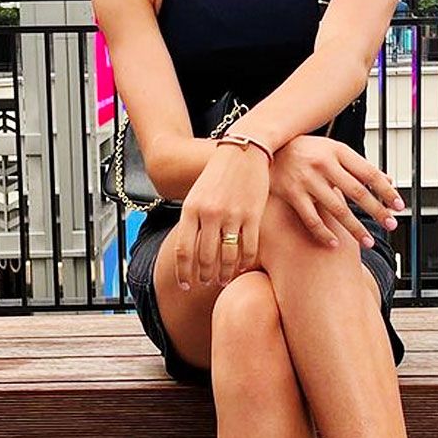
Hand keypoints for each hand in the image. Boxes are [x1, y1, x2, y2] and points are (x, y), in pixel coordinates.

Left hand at [172, 142, 271, 289]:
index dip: (183, 273)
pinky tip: (241, 268)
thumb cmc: (217, 176)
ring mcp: (232, 215)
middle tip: (206, 283)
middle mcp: (210, 214)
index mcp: (191, 209)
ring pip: (227, 256)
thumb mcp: (196, 196)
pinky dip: (244, 263)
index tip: (186, 286)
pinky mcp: (253, 215)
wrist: (243, 152)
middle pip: (205, 258)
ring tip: (222, 280)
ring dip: (224, 274)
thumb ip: (191, 221)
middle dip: (205, 276)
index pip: (184, 251)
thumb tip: (188, 253)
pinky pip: (248, 248)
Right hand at [269, 134, 405, 249]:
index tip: (399, 206)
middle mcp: (323, 164)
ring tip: (368, 241)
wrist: (268, 146)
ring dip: (355, 228)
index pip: (369, 173)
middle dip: (377, 210)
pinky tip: (335, 243)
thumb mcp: (335, 150)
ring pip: (336, 209)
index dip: (386, 190)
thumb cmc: (307, 150)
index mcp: (338, 151)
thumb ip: (360, 166)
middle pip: (357, 192)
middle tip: (391, 224)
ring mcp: (307, 180)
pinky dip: (324, 233)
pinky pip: (311, 219)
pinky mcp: (292, 194)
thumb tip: (389, 181)